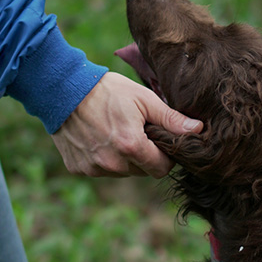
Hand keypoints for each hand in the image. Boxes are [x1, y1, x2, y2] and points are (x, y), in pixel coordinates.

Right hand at [52, 71, 201, 177]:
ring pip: (121, 172)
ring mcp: (93, 168)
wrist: (63, 89)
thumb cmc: (107, 90)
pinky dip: (103, 158)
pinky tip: (97, 137)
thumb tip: (198, 130)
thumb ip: (170, 119)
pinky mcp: (79, 168)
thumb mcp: (143, 99)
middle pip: (142, 171)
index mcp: (131, 146)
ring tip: (114, 131)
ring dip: (123, 158)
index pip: (161, 169)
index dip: (164, 155)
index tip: (157, 139)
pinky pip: (100, 170)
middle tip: (135, 131)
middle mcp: (112, 163)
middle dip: (144, 155)